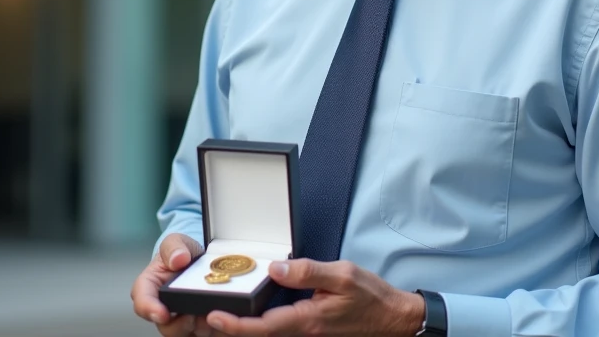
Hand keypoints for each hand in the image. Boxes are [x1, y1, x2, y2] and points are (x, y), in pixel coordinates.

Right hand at [131, 233, 217, 336]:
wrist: (201, 261)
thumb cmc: (182, 253)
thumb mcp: (176, 242)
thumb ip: (174, 247)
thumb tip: (178, 259)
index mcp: (150, 288)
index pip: (142, 302)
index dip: (149, 309)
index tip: (162, 313)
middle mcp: (164, 310)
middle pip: (167, 327)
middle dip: (181, 324)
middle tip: (195, 315)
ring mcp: (182, 322)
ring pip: (188, 334)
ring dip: (201, 328)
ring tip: (213, 314)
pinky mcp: (201, 328)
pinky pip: (209, 334)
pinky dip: (218, 329)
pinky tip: (227, 318)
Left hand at [204, 259, 424, 336]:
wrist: (392, 319)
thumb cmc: (370, 296)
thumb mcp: (342, 274)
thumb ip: (307, 271)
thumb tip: (276, 269)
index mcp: (308, 319)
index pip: (264, 326)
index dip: (236, 325)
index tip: (214, 317)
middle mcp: (304, 332)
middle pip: (261, 334)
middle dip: (233, 329)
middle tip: (206, 315)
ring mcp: (306, 334)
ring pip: (270, 334)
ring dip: (246, 328)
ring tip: (222, 314)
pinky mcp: (310, 331)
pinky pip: (280, 331)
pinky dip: (262, 325)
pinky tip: (252, 314)